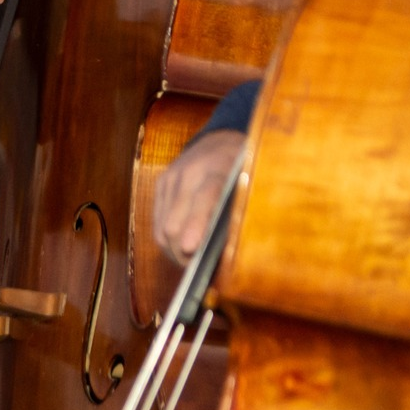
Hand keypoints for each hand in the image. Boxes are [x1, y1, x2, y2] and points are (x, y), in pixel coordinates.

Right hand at [153, 129, 243, 262]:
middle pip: (175, 222)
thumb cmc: (242, 170)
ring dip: (174, 250)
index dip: (197, 225)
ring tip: (189, 261)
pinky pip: (157, 223)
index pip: (205, 197)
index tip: (191, 248)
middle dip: (183, 252)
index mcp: (219, 169)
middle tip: (197, 269)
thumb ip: (242, 211)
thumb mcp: (251, 183)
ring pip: (163, 228)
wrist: (220, 140)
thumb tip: (232, 251)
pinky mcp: (161, 184)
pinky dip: (168, 240)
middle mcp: (190, 172)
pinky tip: (182, 246)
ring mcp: (172, 177)